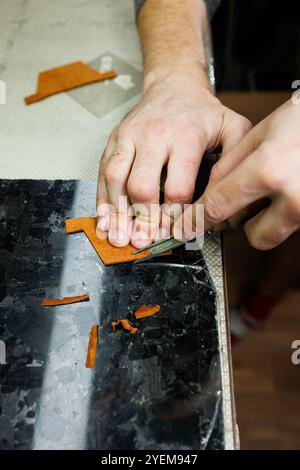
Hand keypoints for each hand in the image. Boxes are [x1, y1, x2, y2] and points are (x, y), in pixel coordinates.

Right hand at [96, 66, 250, 247]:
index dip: (176, 216)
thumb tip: (223, 197)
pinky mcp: (114, 141)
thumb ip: (233, 160)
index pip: (177, 187)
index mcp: (185, 137)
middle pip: (143, 186)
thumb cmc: (201, 112)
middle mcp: (154, 137)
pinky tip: (104, 219)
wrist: (173, 85)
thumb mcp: (232, 127)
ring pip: (116, 180)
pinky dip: (101, 199)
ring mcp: (129, 138)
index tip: (176, 232)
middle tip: (145, 240)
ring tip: (119, 237)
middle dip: (143, 219)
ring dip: (117, 213)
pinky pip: (102, 172)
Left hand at [174, 99, 299, 249]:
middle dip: (243, 221)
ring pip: (276, 232)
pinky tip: (289, 187)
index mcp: (270, 170)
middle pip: (252, 234)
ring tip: (274, 187)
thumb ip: (231, 164)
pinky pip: (293, 224)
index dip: (196, 220)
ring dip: (267, 219)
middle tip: (245, 198)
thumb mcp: (262, 131)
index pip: (219, 207)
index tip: (184, 229)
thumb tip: (208, 192)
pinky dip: (285, 212)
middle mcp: (294, 198)